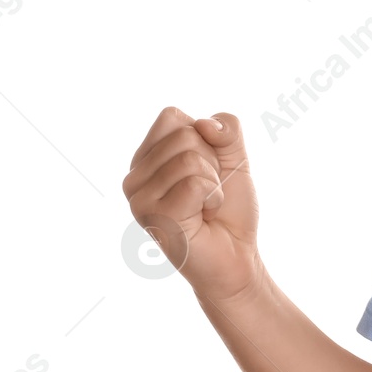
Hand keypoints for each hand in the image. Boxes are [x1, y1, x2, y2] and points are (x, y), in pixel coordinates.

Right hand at [123, 107, 261, 303]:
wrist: (236, 254)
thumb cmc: (229, 209)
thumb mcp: (235, 158)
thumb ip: (227, 130)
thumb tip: (205, 124)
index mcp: (146, 158)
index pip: (172, 116)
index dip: (204, 137)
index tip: (206, 168)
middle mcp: (134, 177)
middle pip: (184, 136)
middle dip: (212, 161)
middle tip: (207, 192)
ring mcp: (139, 198)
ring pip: (190, 158)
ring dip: (214, 183)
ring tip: (204, 206)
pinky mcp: (153, 216)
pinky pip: (195, 183)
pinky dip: (213, 197)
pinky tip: (203, 216)